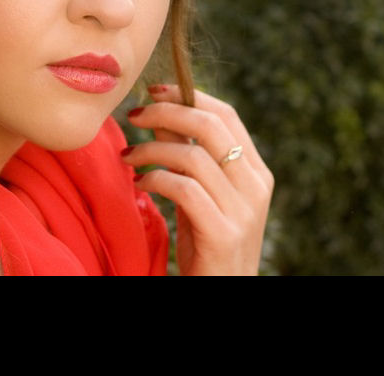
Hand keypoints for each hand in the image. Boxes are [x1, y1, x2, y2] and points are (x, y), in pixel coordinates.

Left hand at [123, 84, 273, 275]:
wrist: (221, 292)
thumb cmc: (206, 240)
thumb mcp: (197, 189)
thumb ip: (183, 151)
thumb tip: (159, 111)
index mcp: (255, 170)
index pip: (225, 115)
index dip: (187, 96)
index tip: (153, 91)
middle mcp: (256, 186)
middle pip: (210, 126)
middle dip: (166, 112)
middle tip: (134, 116)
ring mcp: (243, 211)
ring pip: (193, 156)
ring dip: (151, 149)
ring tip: (128, 157)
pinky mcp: (224, 233)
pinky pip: (184, 189)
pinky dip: (155, 179)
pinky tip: (140, 183)